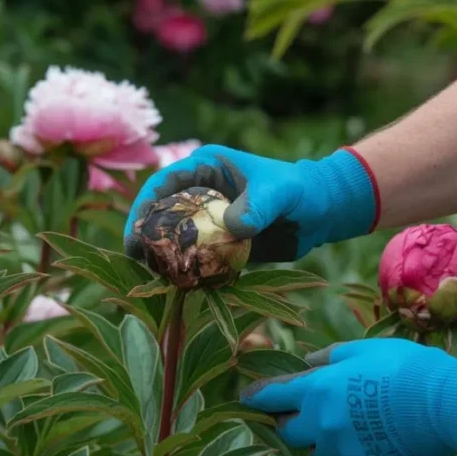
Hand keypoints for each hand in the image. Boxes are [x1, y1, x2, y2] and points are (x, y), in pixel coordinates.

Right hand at [123, 144, 379, 262]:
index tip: (135, 232)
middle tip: (136, 260)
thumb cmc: (300, 190)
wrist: (321, 212)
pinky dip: (188, 272)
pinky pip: (196, 258)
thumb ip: (258, 206)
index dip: (144, 206)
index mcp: (206, 168)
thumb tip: (234, 227)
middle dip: (146, 236)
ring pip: (174, 238)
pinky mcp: (219, 243)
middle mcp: (200, 193)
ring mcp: (208, 220)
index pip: (163, 183)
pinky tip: (182, 287)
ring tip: (153, 277)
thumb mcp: (280, 192)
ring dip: (163, 257)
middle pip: (160, 213)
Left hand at [239, 338, 456, 455]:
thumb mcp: (365, 349)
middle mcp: (324, 424)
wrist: (448, 404)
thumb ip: (331, 357)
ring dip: (327, 441)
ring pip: (321, 453)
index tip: (246, 397)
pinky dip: (357, 454)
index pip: (273, 395)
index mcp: (318, 390)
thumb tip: (309, 361)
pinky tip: (377, 440)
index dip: (256, 396)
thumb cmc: (406, 367)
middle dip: (292, 423)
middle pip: (290, 432)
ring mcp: (345, 451)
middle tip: (305, 414)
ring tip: (351, 426)